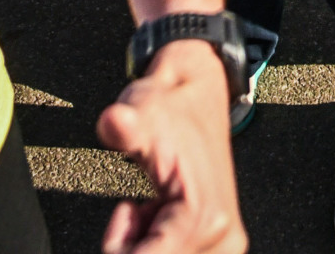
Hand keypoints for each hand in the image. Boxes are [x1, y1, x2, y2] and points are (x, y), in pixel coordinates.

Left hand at [99, 40, 246, 252]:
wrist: (198, 96)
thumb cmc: (171, 108)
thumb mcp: (143, 111)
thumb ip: (124, 127)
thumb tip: (113, 121)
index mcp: (204, 216)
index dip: (121, 247)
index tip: (123, 211)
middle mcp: (221, 237)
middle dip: (133, 245)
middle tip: (135, 206)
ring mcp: (222, 243)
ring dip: (143, 245)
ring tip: (147, 206)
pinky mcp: (217, 243)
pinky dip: (153, 245)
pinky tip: (154, 215)